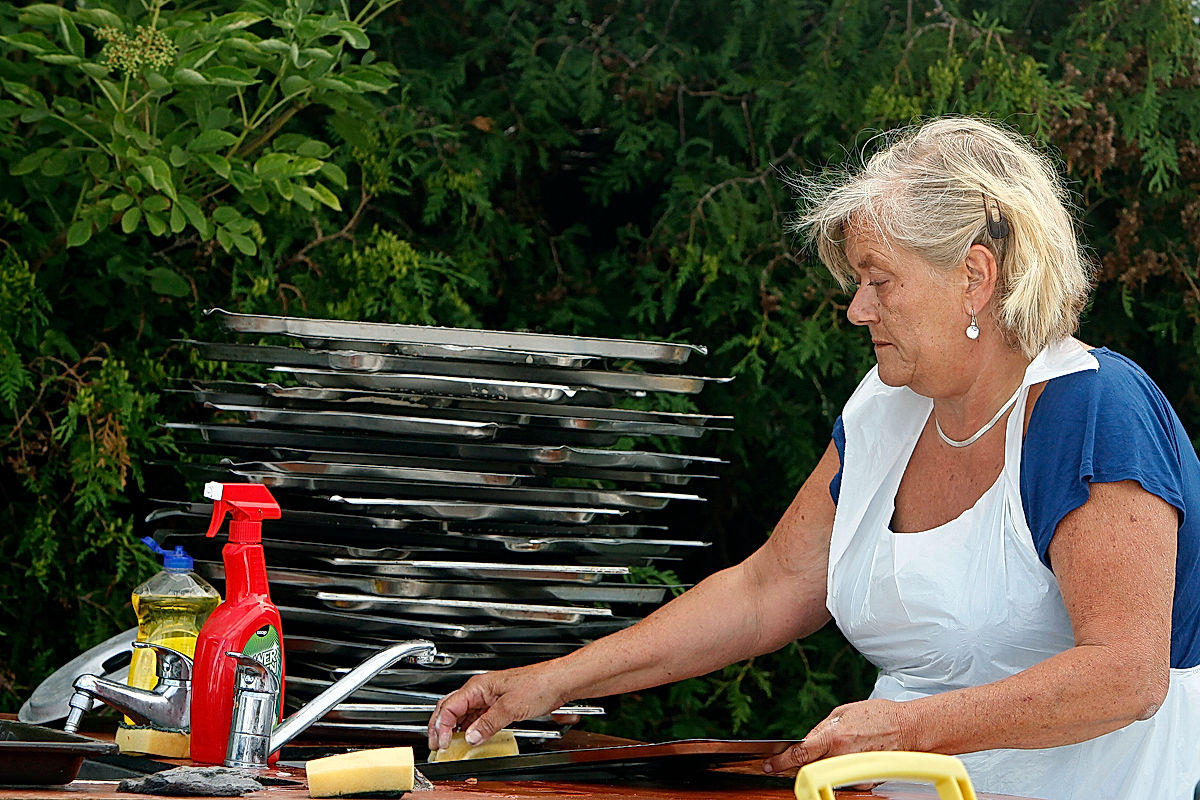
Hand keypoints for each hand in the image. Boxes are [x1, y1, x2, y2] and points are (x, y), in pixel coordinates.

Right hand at [427, 663, 568, 750]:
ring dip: (452, 728)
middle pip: (449, 708)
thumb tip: (470, 737)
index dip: (441, 726)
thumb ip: (488, 723)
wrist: (557, 681)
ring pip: (461, 712)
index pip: (449, 706)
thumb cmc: (539, 684)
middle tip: (436, 745)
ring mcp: (488, 696)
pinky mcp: (496, 703)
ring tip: (448, 744)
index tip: (442, 743)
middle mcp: (480, 689)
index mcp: (478, 686)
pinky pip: (474, 716)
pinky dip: (467, 728)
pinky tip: (468, 738)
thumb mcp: (510, 708)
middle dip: (439, 726)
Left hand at [761, 699, 910, 774]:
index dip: (780, 762)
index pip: (799, 754)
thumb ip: (820, 729)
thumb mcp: (842, 713)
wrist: (906, 728)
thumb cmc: (876, 716)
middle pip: (809, 767)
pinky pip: (843, 777)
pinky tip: (855, 753)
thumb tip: (806, 742)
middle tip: (805, 755)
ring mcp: (853, 771)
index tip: (769, 766)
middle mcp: (841, 757)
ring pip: (827, 773)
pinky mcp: (864, 781)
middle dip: (803, 763)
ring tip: (845, 747)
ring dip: (826, 763)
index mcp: (833, 737)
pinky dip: (843, 767)